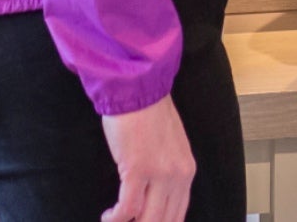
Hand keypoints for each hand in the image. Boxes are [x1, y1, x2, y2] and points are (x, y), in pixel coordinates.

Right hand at [99, 96, 194, 221]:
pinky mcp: (138, 170)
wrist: (138, 89)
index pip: (179, 213)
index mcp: (187, 170)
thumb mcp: (170, 146)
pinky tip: (109, 217)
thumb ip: (168, 170)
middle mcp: (178, 176)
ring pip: (148, 219)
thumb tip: (154, 195)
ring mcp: (160, 174)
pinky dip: (116, 217)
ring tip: (115, 220)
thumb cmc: (149, 112)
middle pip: (165, 220)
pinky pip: (128, 207)